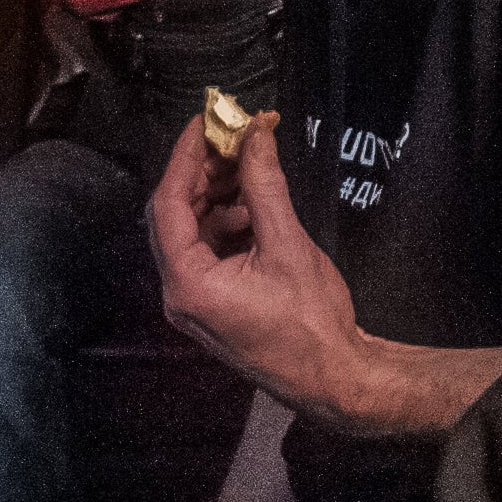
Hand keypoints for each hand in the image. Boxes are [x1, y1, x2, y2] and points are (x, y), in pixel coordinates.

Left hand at [148, 113, 369, 419]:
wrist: (333, 378)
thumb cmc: (312, 324)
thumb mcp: (287, 244)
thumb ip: (264, 185)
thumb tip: (254, 137)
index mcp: (188, 283)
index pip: (168, 203)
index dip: (185, 157)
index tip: (205, 123)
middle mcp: (179, 294)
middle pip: (173, 216)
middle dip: (201, 174)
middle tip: (230, 139)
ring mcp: (193, 302)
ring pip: (190, 232)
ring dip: (214, 197)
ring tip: (248, 170)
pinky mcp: (211, 305)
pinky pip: (206, 252)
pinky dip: (223, 223)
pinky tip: (252, 207)